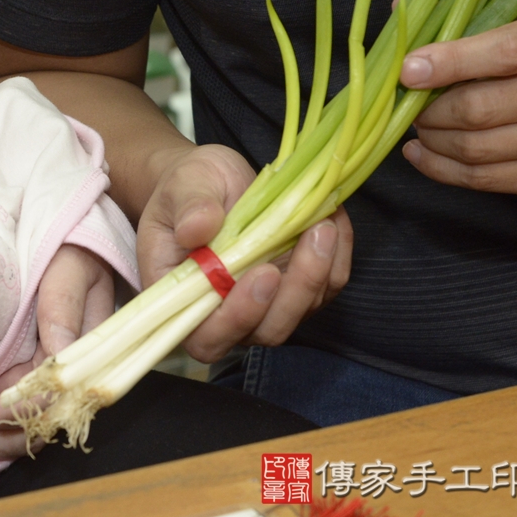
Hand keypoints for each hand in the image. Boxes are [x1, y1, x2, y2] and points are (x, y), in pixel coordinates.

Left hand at [0, 244, 113, 458]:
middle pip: (26, 427)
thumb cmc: (72, 255)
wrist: (66, 248)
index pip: (44, 403)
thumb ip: (62, 308)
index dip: (6, 416)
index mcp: (82, 360)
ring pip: (11, 428)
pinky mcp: (17, 376)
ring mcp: (38, 381)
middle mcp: (62, 381)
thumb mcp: (70, 271)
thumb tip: (57, 353)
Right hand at [139, 143, 351, 362]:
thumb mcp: (183, 184)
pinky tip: (332, 219)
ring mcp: (263, 305)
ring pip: (301, 311)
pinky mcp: (294, 289)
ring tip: (324, 220)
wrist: (211, 181)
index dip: (238, 318)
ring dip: (321, 270)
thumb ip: (188, 207)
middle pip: (265, 330)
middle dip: (296, 291)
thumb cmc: (187, 186)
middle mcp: (222, 312)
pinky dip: (336, 256)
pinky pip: (325, 287)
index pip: (207, 335)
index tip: (264, 273)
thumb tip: (196, 229)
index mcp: (181, 297)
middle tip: (314, 238)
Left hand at [400, 3, 516, 201]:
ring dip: (430, 139)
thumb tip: (403, 7)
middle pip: (477, 109)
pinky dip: (440, 168)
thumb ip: (473, 17)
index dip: (448, 63)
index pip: (501, 54)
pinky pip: (480, 180)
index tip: (408, 70)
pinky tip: (423, 152)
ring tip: (418, 125)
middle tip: (410, 102)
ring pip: (472, 149)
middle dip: (428, 109)